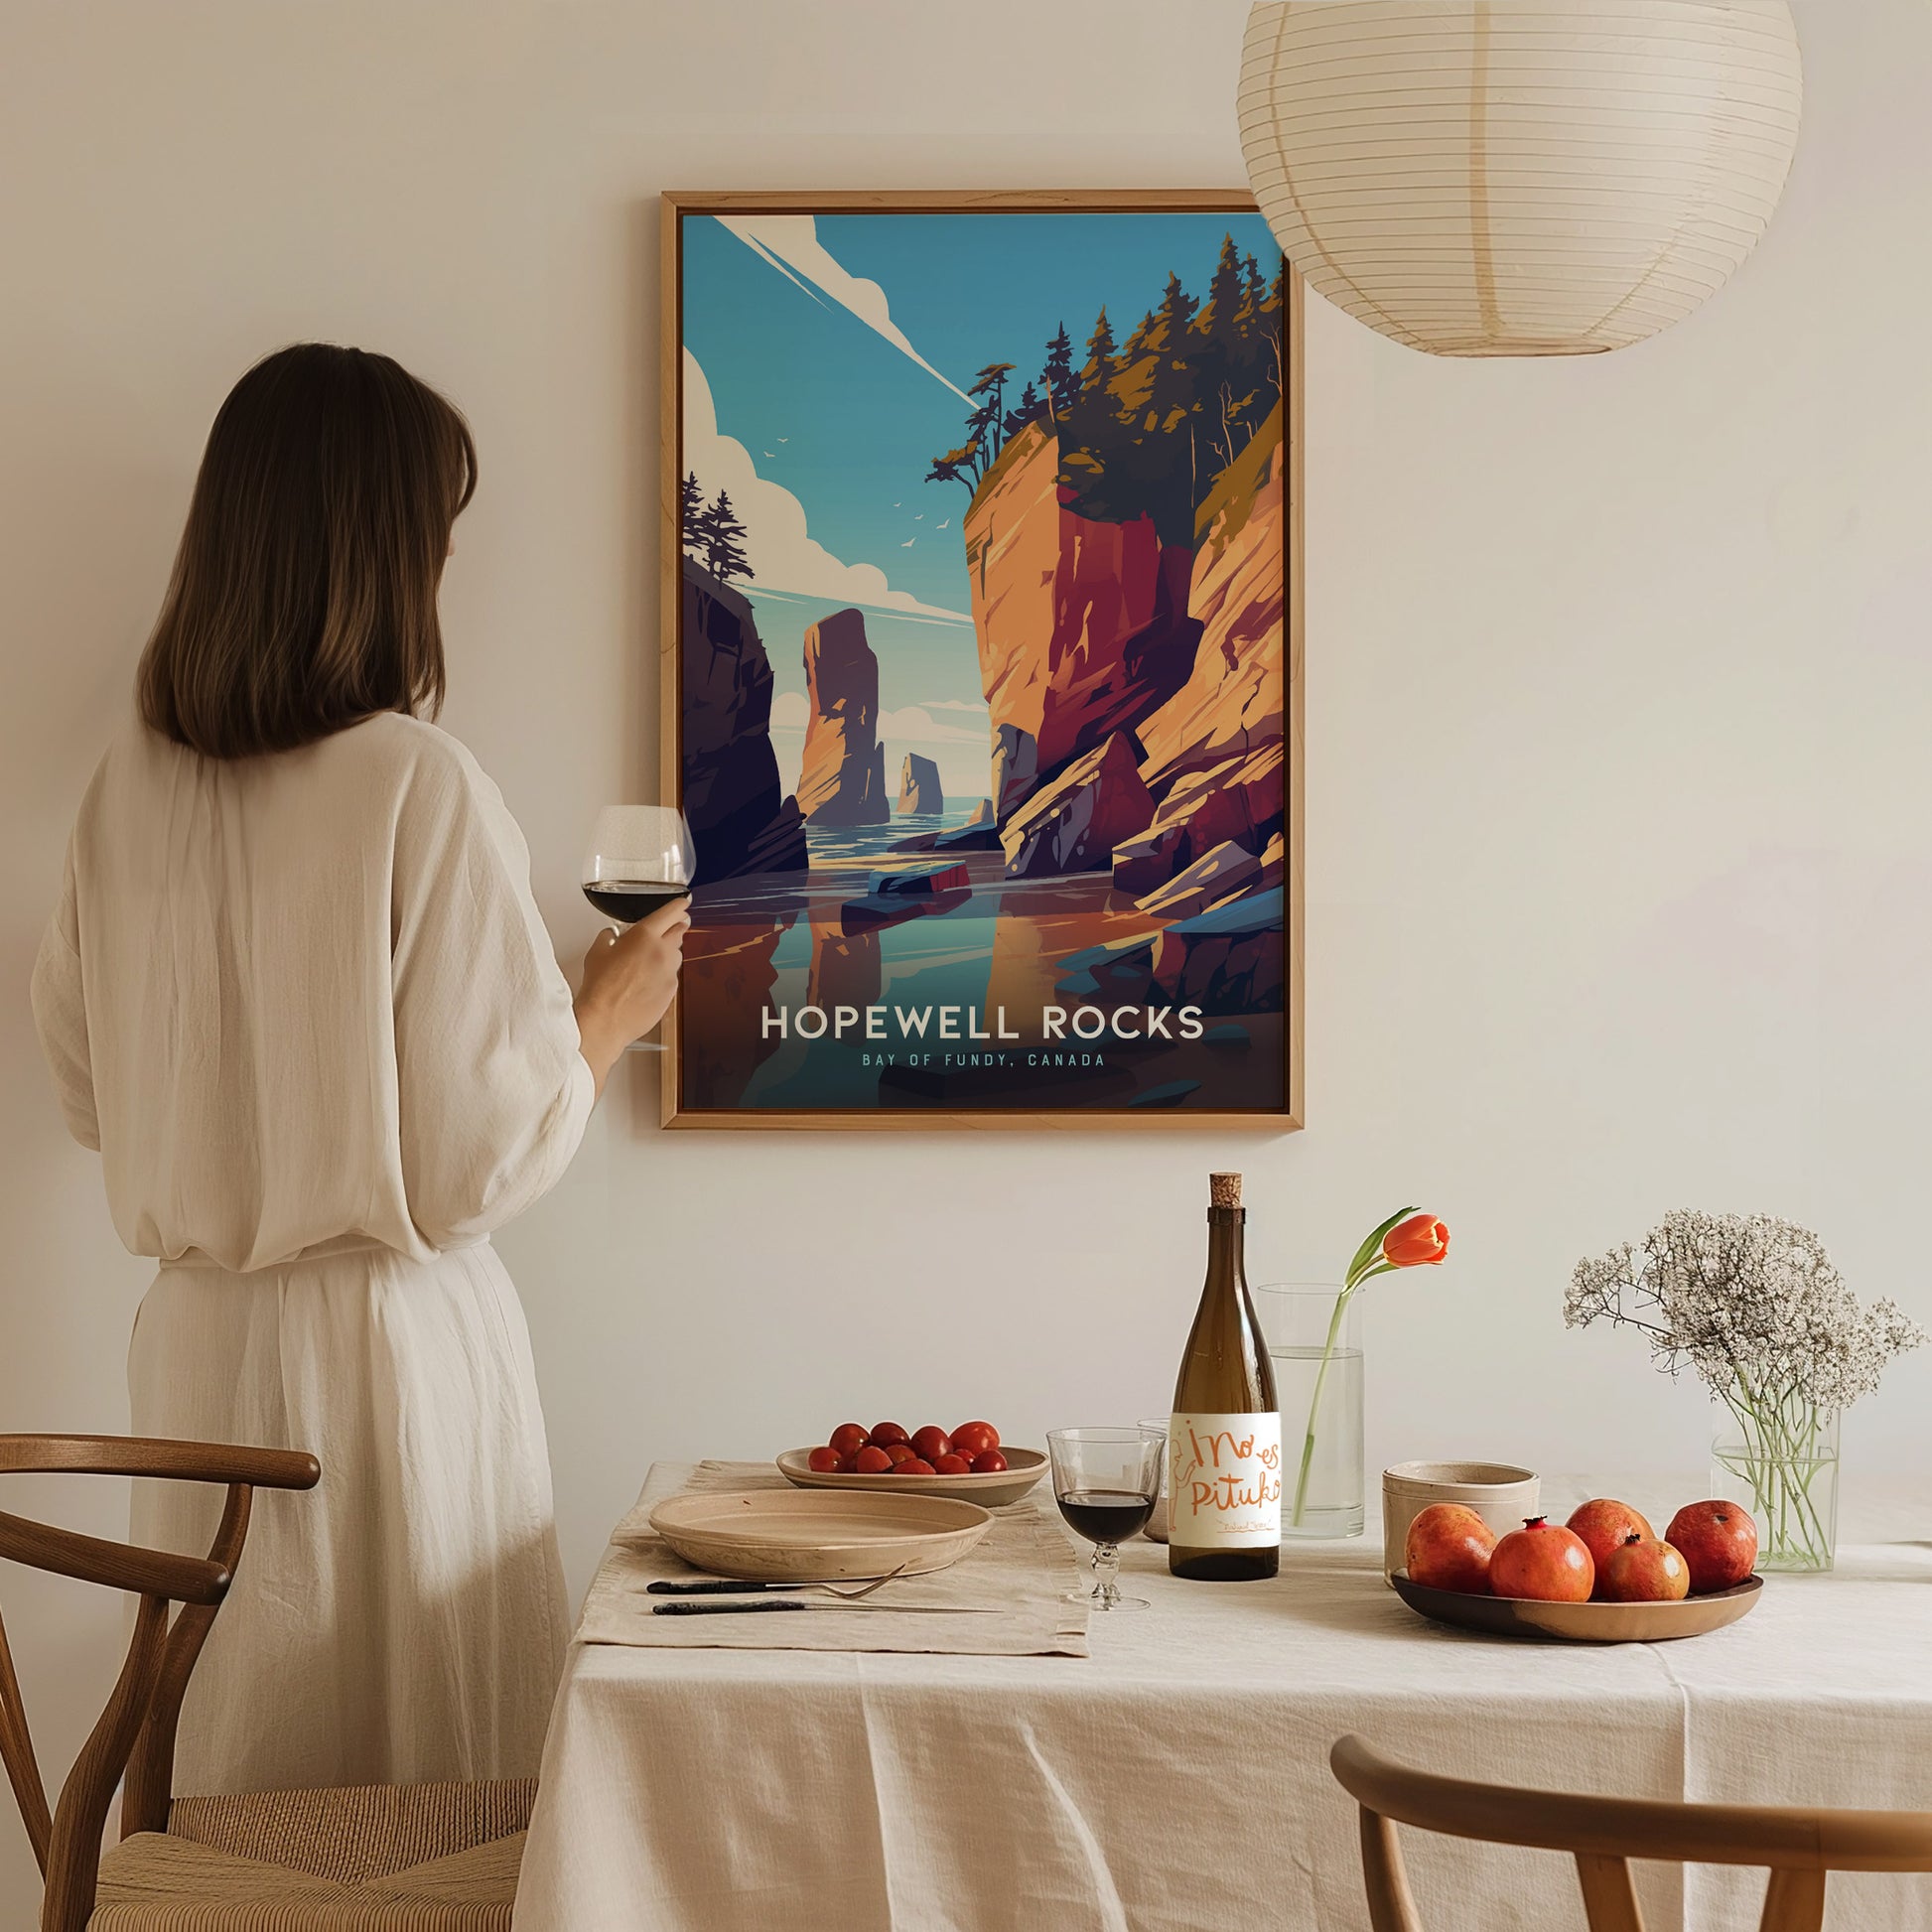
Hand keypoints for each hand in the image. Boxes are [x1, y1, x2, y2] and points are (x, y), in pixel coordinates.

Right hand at [574, 896, 690, 1095]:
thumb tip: (611, 935)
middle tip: (670, 928)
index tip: (683, 903)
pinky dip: (664, 975)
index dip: (679, 906)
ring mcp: (670, 973)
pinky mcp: (672, 991)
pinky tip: (646, 983)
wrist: (605, 1019)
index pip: (671, 912)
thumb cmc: (600, 987)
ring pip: (676, 955)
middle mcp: (662, 951)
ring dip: (668, 953)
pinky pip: (672, 977)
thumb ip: (608, 937)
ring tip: (648, 962)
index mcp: (644, 935)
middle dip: (676, 927)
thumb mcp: (597, 952)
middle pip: (680, 931)